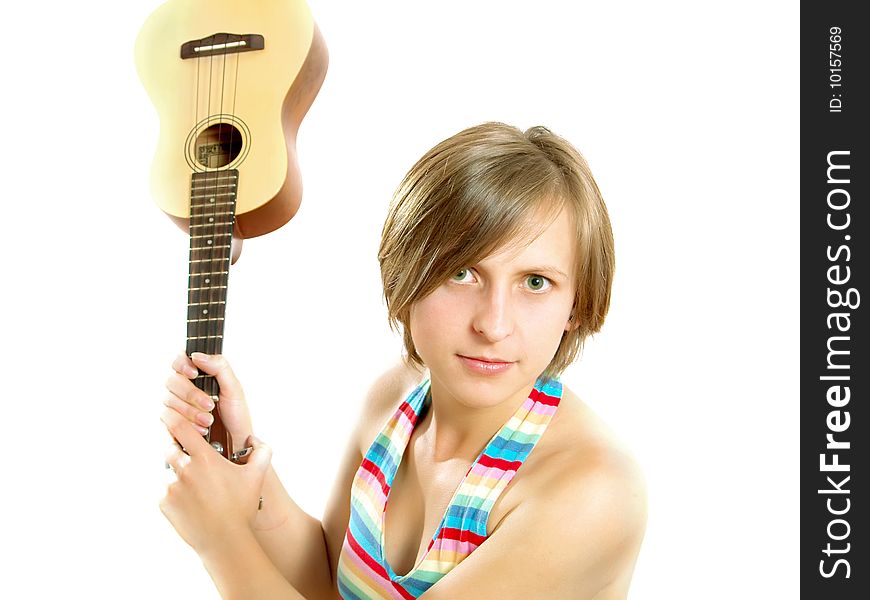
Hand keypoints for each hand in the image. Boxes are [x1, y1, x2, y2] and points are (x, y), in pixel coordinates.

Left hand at [161, 409, 271, 554]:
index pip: (180, 428)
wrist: (225, 540)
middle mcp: (184, 470)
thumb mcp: (257, 476)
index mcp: (204, 459)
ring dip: (178, 474)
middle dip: (178, 449)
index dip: (174, 419)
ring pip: (168, 471)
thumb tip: (254, 438)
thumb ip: (261, 451)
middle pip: (170, 448)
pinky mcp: (164, 504)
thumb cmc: (241, 507)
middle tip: (192, 459)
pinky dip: (175, 493)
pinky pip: (165, 491)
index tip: (171, 416)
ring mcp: (172, 488)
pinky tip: (192, 502)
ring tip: (196, 488)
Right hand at [164, 353, 252, 452]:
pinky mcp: (171, 425)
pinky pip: (167, 420)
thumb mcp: (234, 389)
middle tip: (209, 405)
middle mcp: (183, 390)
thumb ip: (219, 367)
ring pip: (168, 401)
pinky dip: (185, 425)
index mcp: (198, 376)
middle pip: (172, 381)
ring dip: (190, 412)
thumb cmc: (236, 418)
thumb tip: (197, 355)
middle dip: (191, 394)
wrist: (237, 445)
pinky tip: (201, 430)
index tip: (194, 373)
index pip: (179, 361)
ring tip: (209, 421)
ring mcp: (176, 407)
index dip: (182, 364)